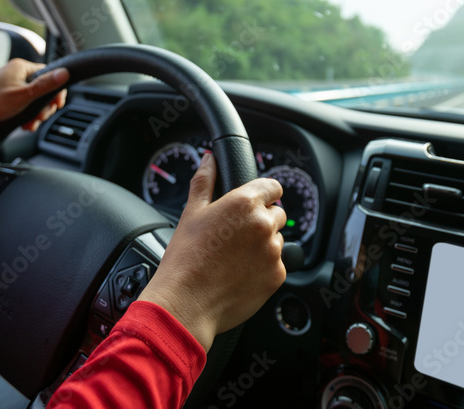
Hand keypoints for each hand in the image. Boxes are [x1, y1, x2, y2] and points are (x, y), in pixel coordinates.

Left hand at [0, 58, 68, 130]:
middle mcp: (16, 73)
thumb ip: (45, 85)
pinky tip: (23, 124)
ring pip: (33, 98)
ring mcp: (10, 84)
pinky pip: (22, 103)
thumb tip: (65, 72)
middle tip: (39, 117)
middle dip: (44, 106)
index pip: (50, 74)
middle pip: (43, 88)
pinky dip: (25, 114)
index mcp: (22, 67)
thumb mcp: (22, 96)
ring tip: (29, 124)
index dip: (55, 91)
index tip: (55, 105)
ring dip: (35, 113)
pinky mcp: (4, 95)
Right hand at [138, 153, 286, 351]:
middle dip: (262, 221)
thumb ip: (205, 181)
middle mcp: (264, 224)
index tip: (254, 204)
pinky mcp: (277, 276)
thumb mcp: (191, 212)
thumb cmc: (185, 258)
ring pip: (277, 240)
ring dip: (263, 245)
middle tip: (236, 236)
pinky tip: (240, 273)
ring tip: (235, 258)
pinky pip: (277, 265)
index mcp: (245, 203)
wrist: (187, 303)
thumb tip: (209, 159)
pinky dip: (264, 268)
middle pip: (277, 214)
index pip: (273, 187)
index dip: (263, 194)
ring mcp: (273, 251)